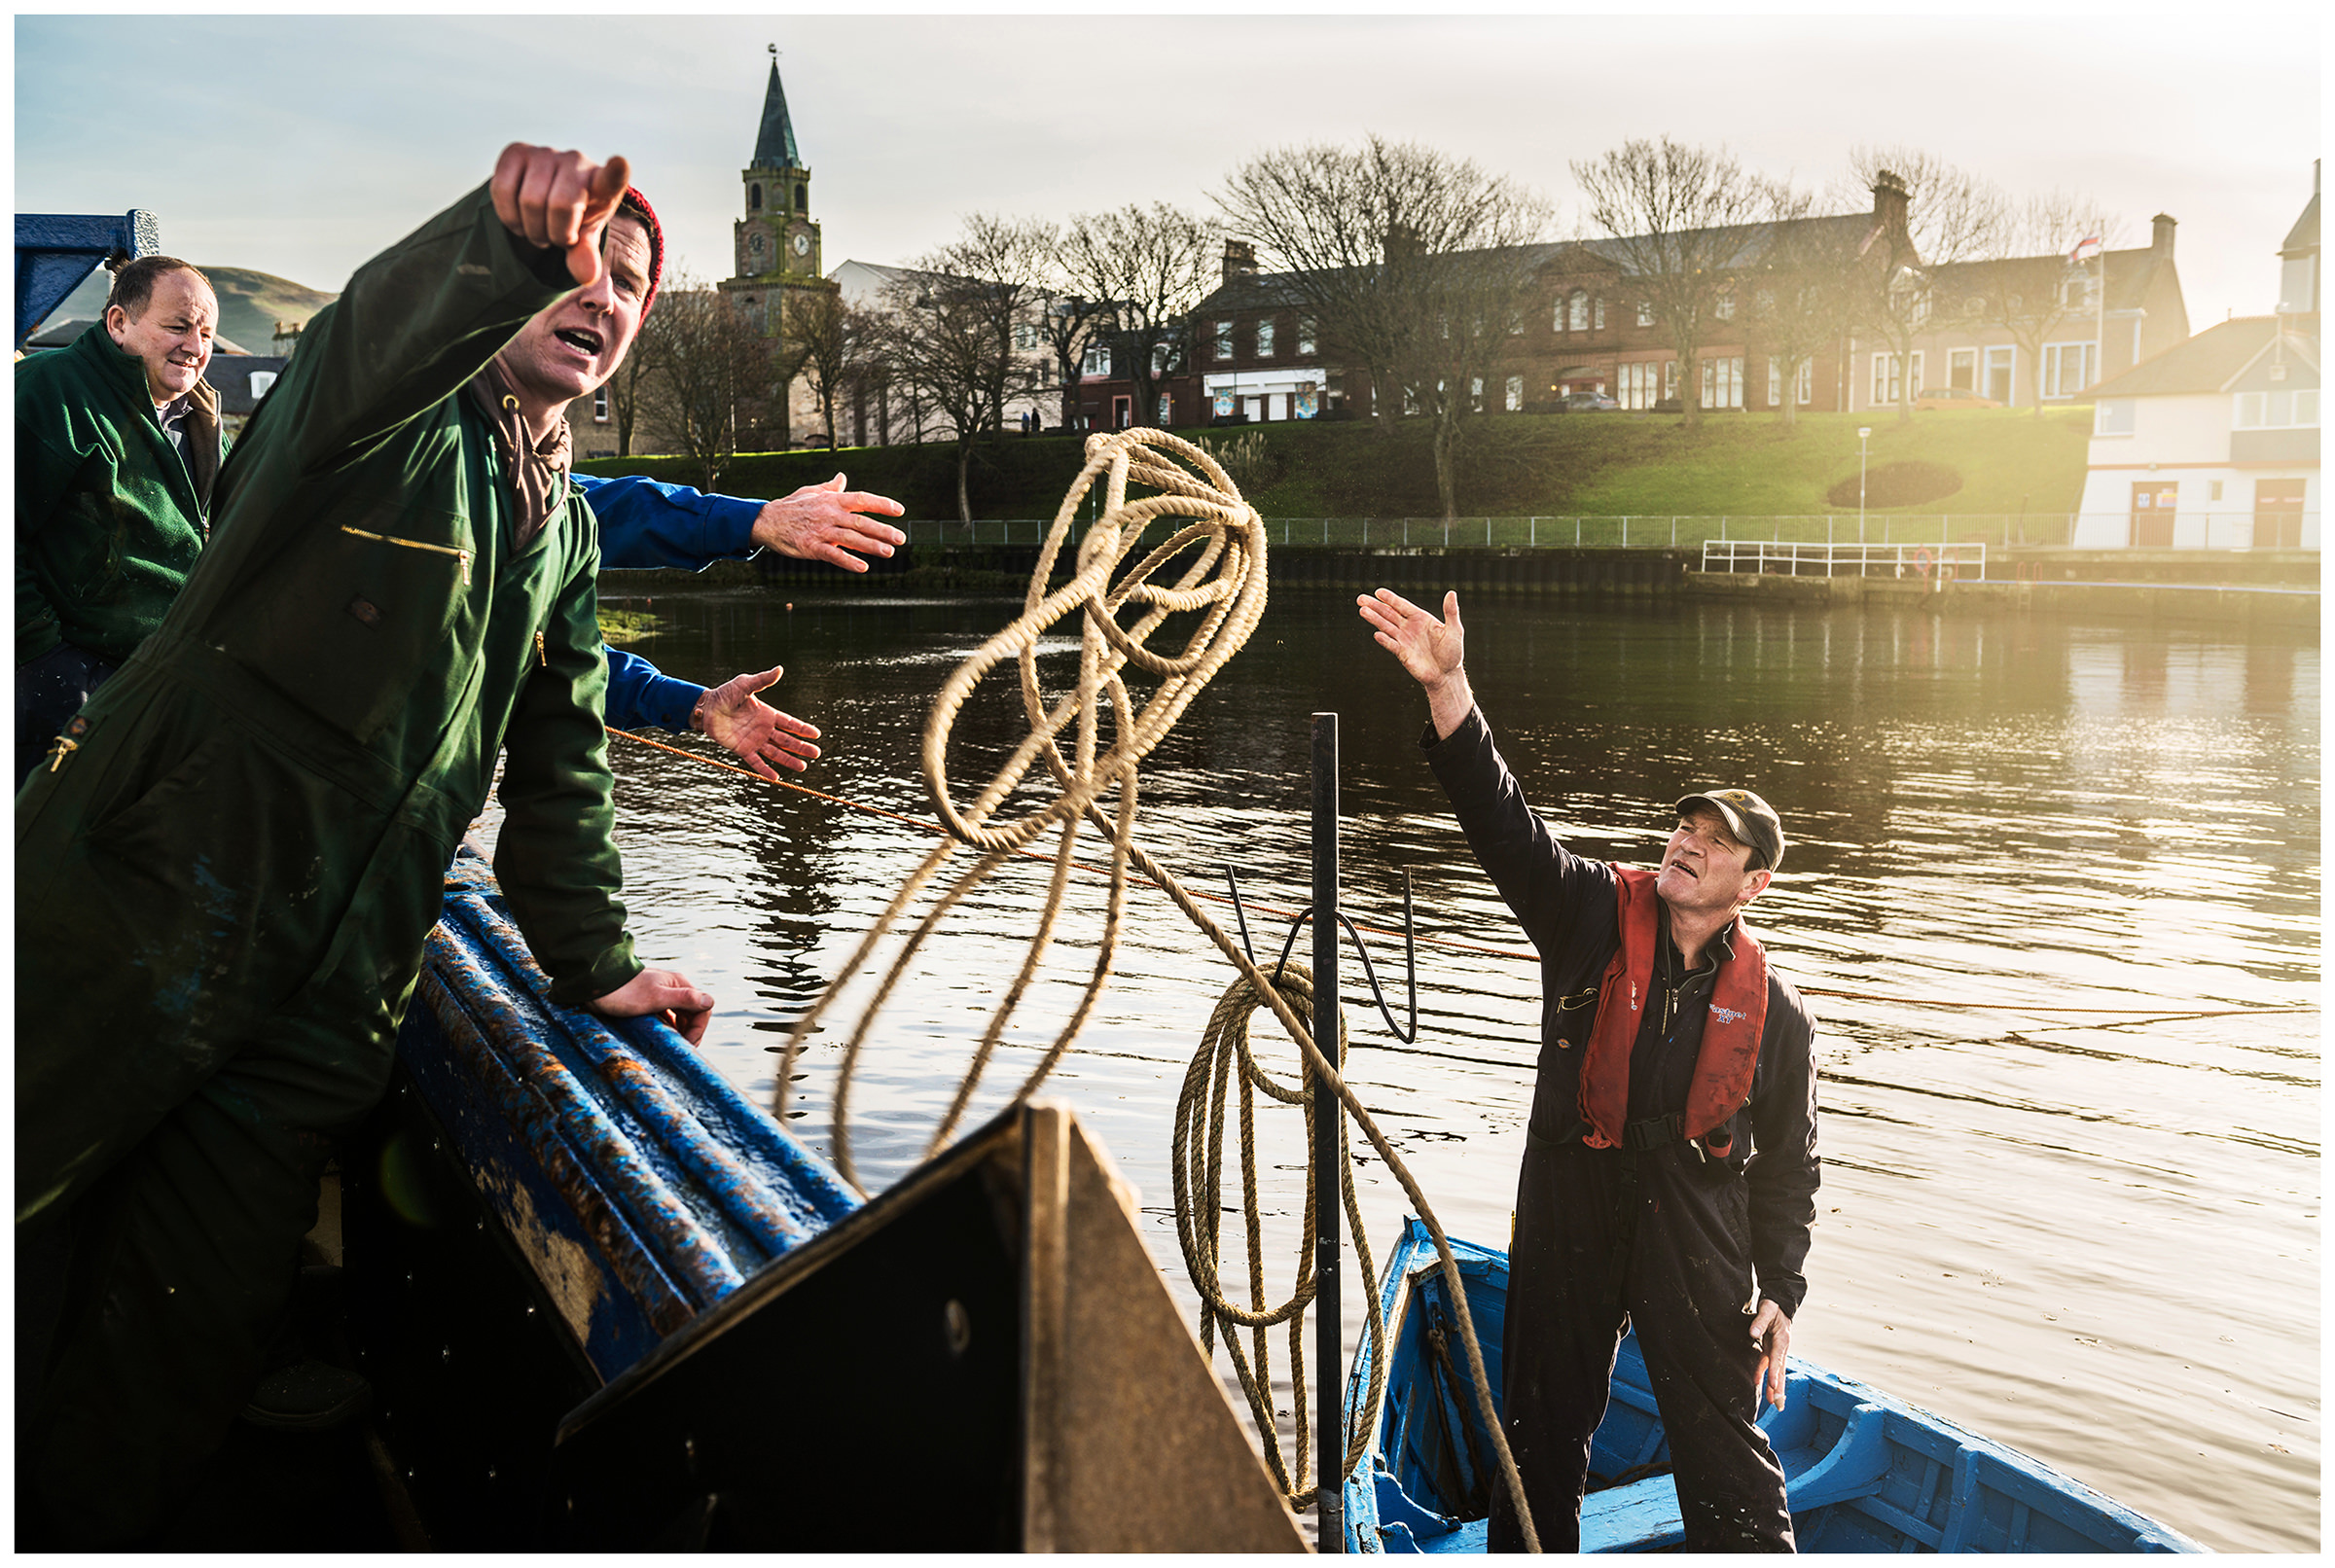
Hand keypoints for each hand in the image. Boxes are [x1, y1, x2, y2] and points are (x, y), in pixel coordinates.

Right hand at [491, 142, 631, 288]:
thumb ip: (586, 255)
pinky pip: (503, 190)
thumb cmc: (574, 216)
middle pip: (559, 206)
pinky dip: (509, 216)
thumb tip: (586, 276)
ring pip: (529, 201)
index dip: (615, 172)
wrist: (546, 193)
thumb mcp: (584, 237)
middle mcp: (576, 161)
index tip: (620, 164)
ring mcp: (546, 153)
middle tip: (556, 236)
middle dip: (554, 233)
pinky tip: (520, 218)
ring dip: (532, 228)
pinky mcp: (516, 150)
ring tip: (540, 227)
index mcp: (602, 183)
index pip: (611, 178)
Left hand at [587, 967, 713, 1045]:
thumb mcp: (656, 998)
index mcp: (679, 984)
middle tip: (680, 1049)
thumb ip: (684, 999)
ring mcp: (661, 995)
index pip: (703, 1007)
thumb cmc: (625, 992)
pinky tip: (660, 1037)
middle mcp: (673, 988)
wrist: (596, 986)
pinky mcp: (649, 1003)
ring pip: (680, 1016)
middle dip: (690, 1032)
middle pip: (693, 1013)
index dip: (699, 1028)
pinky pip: (666, 1017)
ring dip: (679, 1031)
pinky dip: (667, 1028)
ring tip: (671, 1045)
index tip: (687, 1044)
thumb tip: (710, 1001)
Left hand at [691, 663, 820, 779]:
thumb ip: (763, 680)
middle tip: (816, 753)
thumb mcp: (745, 684)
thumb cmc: (725, 694)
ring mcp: (754, 740)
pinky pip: (755, 761)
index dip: (803, 729)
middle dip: (802, 747)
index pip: (789, 723)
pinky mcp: (742, 749)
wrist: (706, 707)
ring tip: (803, 767)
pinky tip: (776, 778)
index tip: (817, 734)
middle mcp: (764, 729)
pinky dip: (765, 770)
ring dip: (789, 760)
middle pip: (787, 740)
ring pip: (775, 753)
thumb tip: (780, 669)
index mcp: (767, 714)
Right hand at [751, 474, 906, 571]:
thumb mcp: (811, 492)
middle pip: (861, 521)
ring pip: (851, 538)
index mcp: (832, 500)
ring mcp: (821, 531)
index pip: (862, 499)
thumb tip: (843, 477)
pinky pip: (833, 555)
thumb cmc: (791, 506)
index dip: (882, 504)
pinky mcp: (811, 547)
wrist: (766, 521)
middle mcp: (829, 514)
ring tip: (889, 552)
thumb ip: (831, 488)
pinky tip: (863, 567)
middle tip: (900, 538)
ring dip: (871, 546)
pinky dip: (848, 561)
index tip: (900, 510)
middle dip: (882, 530)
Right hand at [1356, 588, 1471, 738]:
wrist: (1446, 675)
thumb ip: (1451, 612)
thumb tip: (1451, 592)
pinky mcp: (1402, 654)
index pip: (1402, 606)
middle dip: (1375, 606)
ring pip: (1386, 627)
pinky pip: (1391, 645)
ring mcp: (1404, 640)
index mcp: (1421, 619)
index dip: (1390, 599)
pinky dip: (1384, 640)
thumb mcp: (1455, 630)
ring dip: (1375, 619)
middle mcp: (1409, 627)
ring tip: (1362, 611)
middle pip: (1389, 614)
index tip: (1378, 592)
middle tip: (1361, 599)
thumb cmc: (1453, 652)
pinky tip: (1377, 634)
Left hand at [1749, 1299, 1791, 1410]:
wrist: (1779, 1303)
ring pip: (1776, 1371)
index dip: (1775, 1372)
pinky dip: (1765, 1375)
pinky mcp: (1771, 1348)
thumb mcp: (1768, 1309)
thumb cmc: (1774, 1305)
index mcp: (1783, 1339)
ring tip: (1775, 1403)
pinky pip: (1768, 1364)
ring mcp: (1777, 1350)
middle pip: (1781, 1370)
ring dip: (1775, 1387)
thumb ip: (1760, 1321)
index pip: (1778, 1359)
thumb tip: (1753, 1333)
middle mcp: (1782, 1347)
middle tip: (1780, 1405)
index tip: (1774, 1385)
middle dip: (1780, 1388)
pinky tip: (1760, 1385)